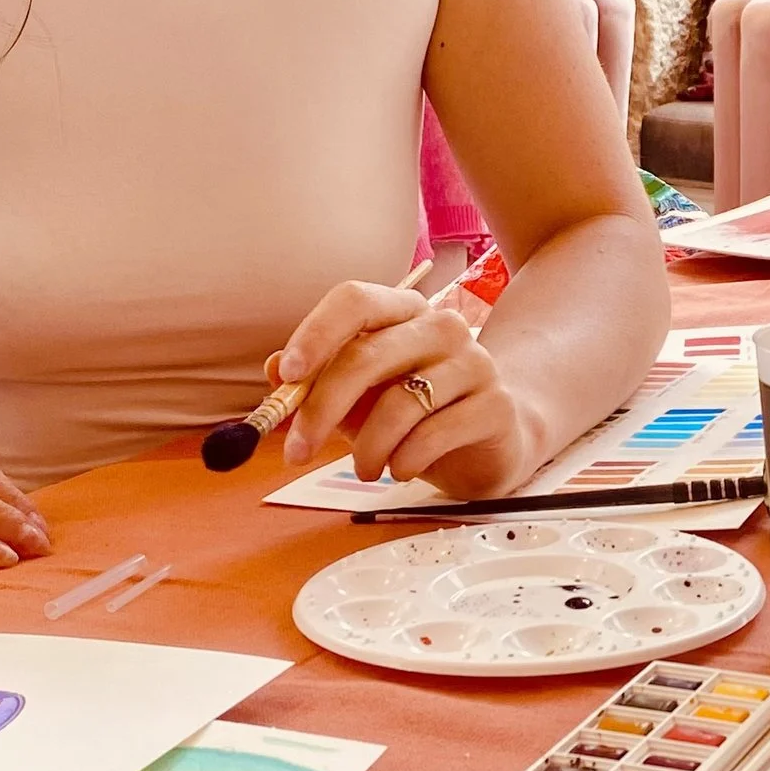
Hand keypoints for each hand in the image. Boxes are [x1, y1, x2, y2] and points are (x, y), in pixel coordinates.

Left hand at [277, 281, 545, 499]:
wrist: (494, 438)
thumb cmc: (418, 413)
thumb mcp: (360, 398)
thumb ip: (318, 384)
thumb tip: (275, 373)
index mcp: (403, 311)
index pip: (355, 300)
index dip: (316, 334)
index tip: (288, 376)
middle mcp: (441, 327)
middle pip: (368, 356)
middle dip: (322, 409)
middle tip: (297, 451)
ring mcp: (474, 363)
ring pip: (400, 403)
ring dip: (367, 447)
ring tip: (364, 469)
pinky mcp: (494, 405)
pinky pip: (434, 434)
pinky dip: (405, 460)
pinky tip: (401, 469)